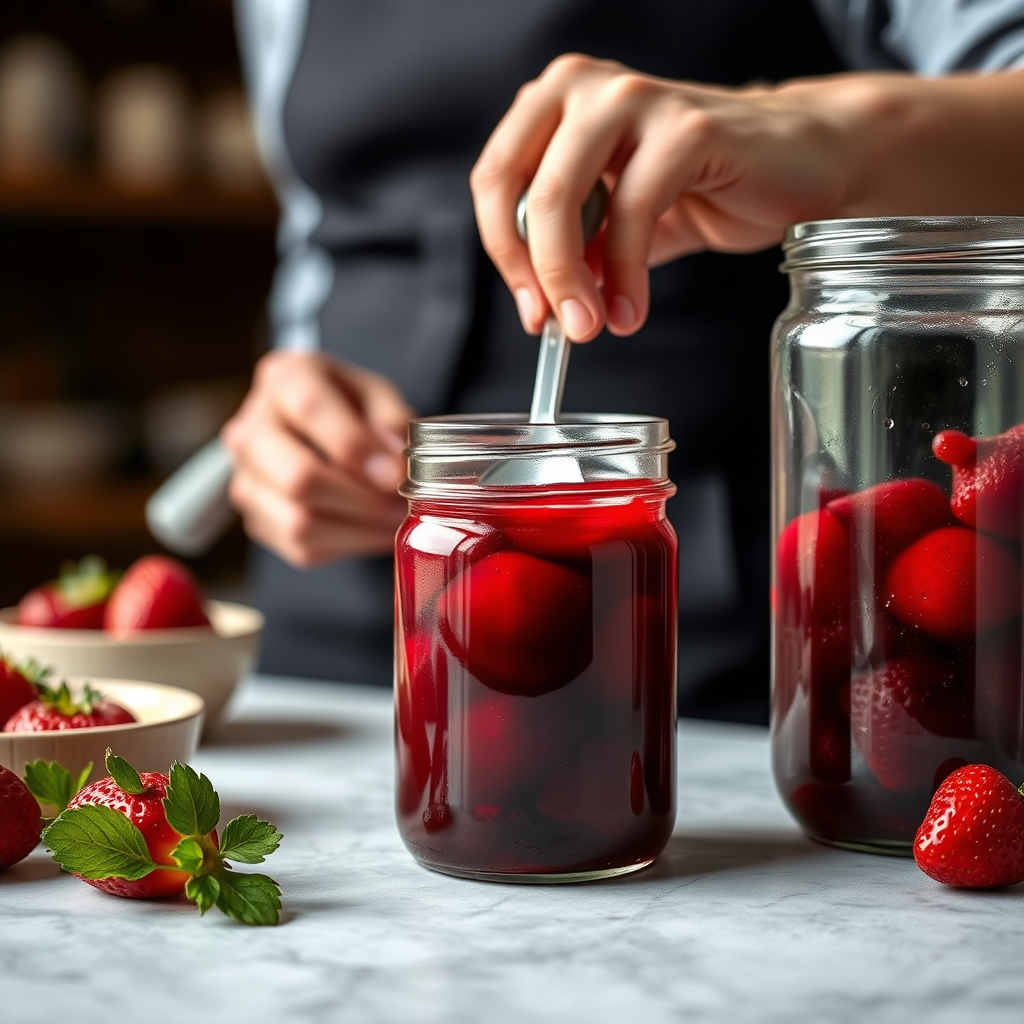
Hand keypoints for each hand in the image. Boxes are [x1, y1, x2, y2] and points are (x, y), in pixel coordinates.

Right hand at [222, 350, 411, 567]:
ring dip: (358, 529)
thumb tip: (399, 465)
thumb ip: (392, 420)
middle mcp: (250, 428)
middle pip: (297, 477)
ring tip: (394, 519)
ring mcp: (246, 479)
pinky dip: (347, 545)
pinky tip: (374, 530)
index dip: (357, 448)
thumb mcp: (378, 394)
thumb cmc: (349, 406)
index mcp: (283, 379)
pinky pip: (302, 548)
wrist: (314, 428)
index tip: (397, 473)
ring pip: (298, 522)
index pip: (311, 410)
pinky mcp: (256, 520)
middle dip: (361, 499)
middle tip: (400, 504)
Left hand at [471, 54, 852, 341]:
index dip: (503, 254)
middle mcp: (587, 89)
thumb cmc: (708, 183)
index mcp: (559, 104)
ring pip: (561, 198)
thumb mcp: (622, 221)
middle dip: (532, 272)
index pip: (494, 180)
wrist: (799, 162)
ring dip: (568, 277)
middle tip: (556, 325)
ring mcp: (634, 98)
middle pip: (518, 189)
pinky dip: (626, 274)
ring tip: (592, 325)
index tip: (530, 310)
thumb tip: (543, 305)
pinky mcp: (686, 127)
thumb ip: (580, 250)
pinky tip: (631, 310)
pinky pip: (632, 212)